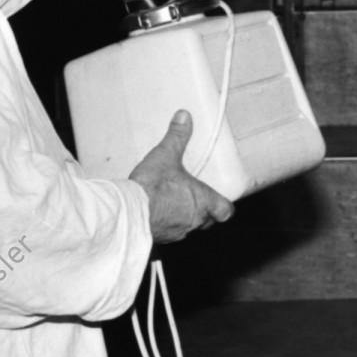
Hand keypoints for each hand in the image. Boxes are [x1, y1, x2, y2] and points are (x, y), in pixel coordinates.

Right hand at [130, 111, 234, 242]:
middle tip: (195, 198)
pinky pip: (169, 232)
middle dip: (203, 211)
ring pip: (188, 227)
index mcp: (203, 201)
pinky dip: (166, 224)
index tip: (221, 200)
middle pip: (208, 221)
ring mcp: (178, 232)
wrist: (130, 211)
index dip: (224, 205)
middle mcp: (194, 221)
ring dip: (184, 217)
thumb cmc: (153, 187)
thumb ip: (177, 136)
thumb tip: (184, 117)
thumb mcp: (166, 155)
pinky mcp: (160, 238)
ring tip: (173, 203)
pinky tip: (155, 213)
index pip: (225, 210)